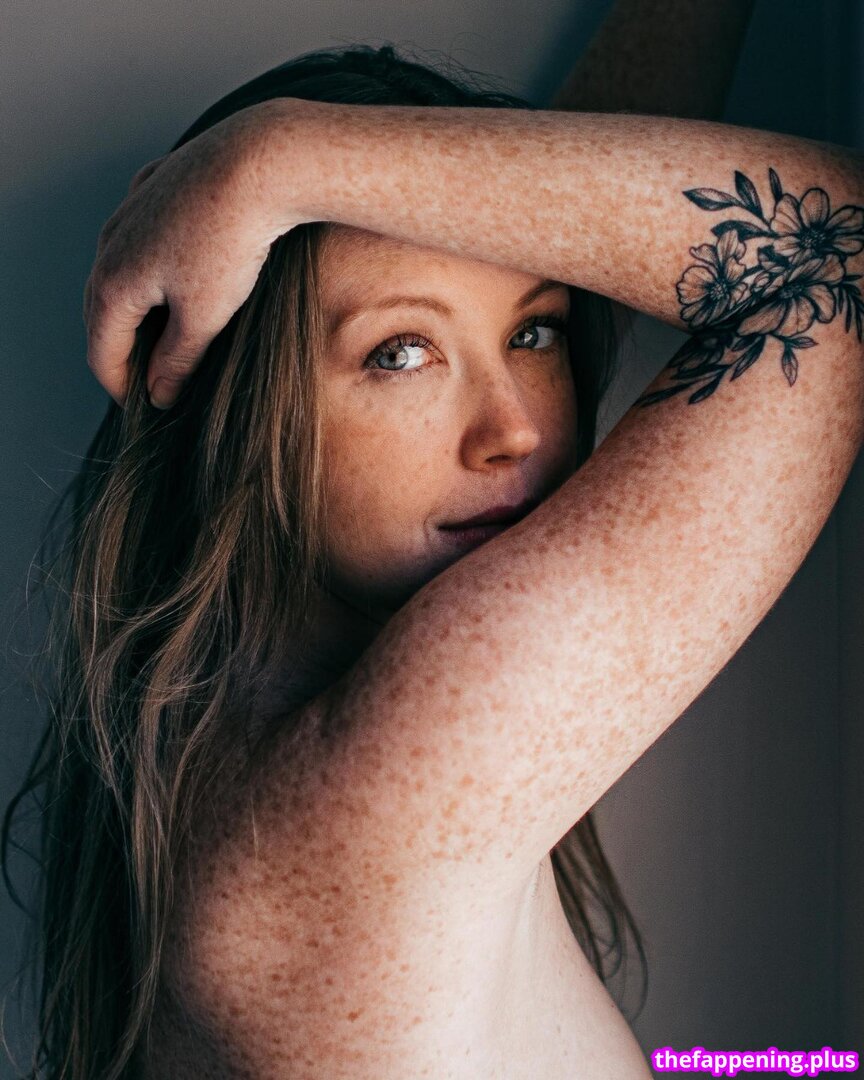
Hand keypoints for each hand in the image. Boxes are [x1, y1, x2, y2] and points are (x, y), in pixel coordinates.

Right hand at [83, 101, 312, 407]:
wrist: (257, 163)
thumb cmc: (232, 243)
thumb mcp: (205, 318)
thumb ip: (177, 361)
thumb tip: (159, 395)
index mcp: (113, 282)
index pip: (102, 351)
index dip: (122, 388)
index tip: (149, 409)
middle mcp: (110, 242)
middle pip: (104, 312)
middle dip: (125, 350)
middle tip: (156, 380)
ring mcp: (130, 209)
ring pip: (121, 269)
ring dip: (137, 307)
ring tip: (168, 334)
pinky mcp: (157, 185)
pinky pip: (144, 234)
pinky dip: (153, 264)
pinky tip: (178, 274)